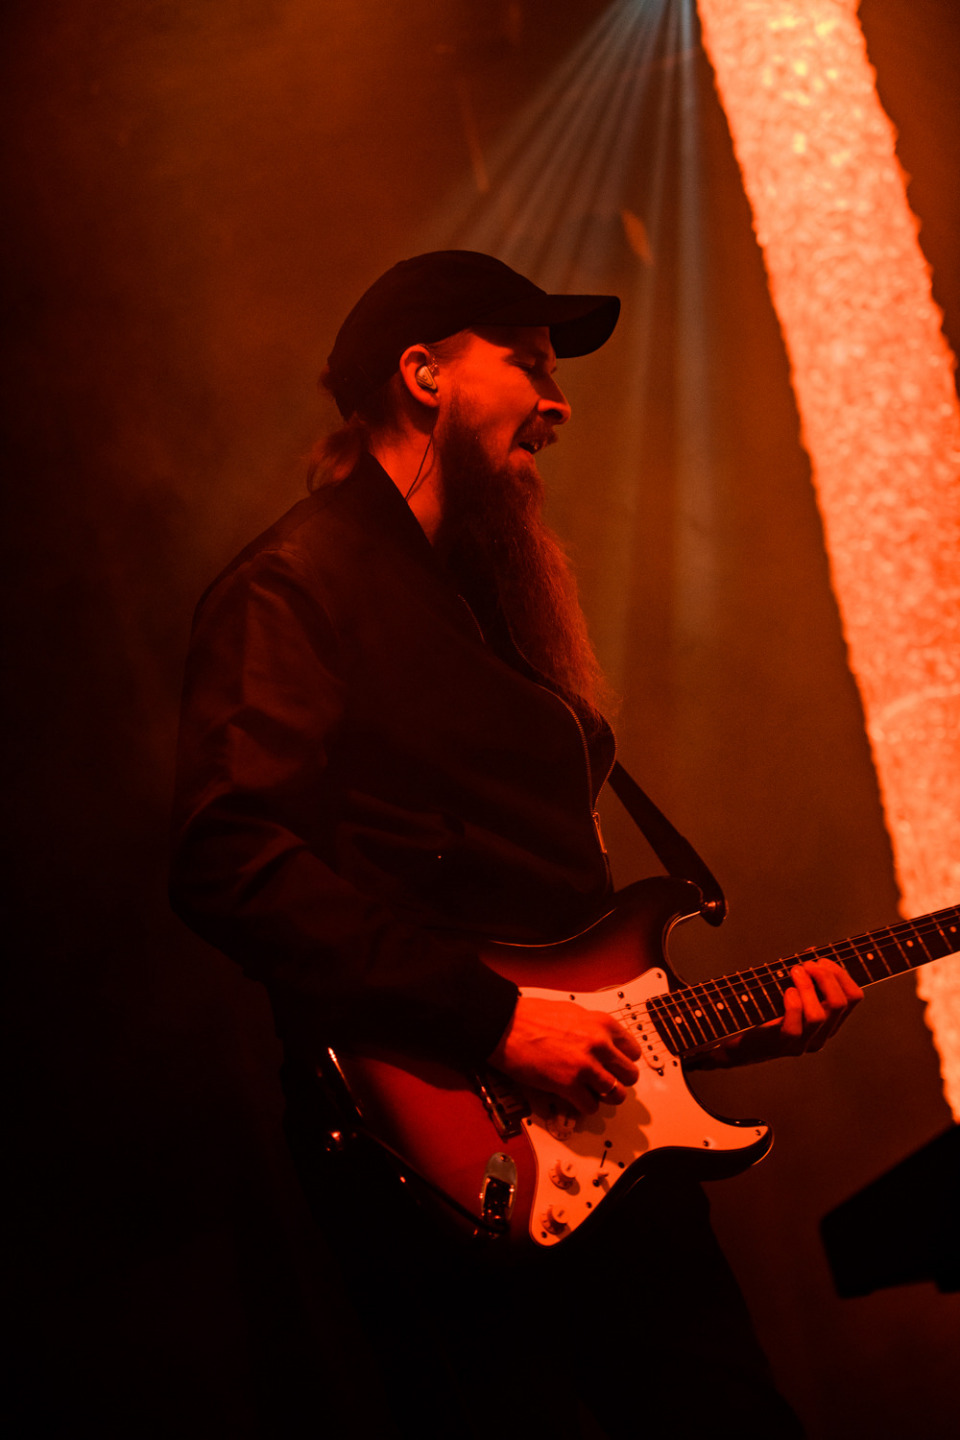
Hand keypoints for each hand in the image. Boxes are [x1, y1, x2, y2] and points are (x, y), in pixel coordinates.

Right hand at [488, 996, 641, 1113]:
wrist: (504, 1024)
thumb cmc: (531, 1016)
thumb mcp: (572, 1011)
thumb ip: (593, 1028)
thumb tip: (603, 1043)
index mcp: (602, 1024)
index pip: (633, 1051)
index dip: (623, 1061)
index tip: (616, 1066)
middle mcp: (599, 1044)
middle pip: (630, 1075)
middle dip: (618, 1081)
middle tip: (606, 1082)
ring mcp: (585, 1066)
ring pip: (616, 1094)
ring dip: (605, 1097)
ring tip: (593, 1093)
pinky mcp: (568, 1085)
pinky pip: (591, 1107)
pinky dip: (584, 1107)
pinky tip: (574, 1098)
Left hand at [716, 957, 863, 1065]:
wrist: (735, 1036)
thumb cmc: (763, 1008)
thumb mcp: (787, 988)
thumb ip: (804, 974)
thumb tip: (813, 951)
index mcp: (830, 1019)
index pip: (854, 996)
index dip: (841, 974)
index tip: (823, 960)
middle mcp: (823, 1033)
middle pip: (840, 1003)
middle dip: (825, 977)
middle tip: (807, 965)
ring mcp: (803, 1043)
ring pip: (819, 1016)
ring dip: (808, 987)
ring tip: (795, 972)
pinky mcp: (783, 1047)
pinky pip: (794, 1028)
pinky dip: (793, 1005)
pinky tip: (786, 992)